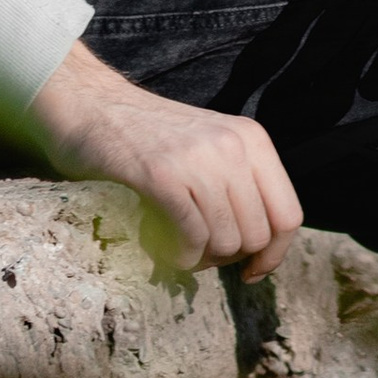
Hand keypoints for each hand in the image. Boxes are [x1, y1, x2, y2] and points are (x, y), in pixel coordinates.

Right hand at [32, 38, 302, 274]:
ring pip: (226, 242)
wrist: (88, 104)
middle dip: (227, 258)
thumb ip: (239, 186)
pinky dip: (177, 255)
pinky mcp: (161, 174)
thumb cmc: (146, 139)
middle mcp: (233, 145)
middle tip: (194, 250)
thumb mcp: (209, 149)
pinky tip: (160, 246)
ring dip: (198, 258)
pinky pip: (191, 238)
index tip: (250, 273)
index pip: (289, 215)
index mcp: (252, 139)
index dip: (273, 255)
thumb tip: (260, 252)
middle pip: (256, 236)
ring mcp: (198, 158)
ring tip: (172, 242)